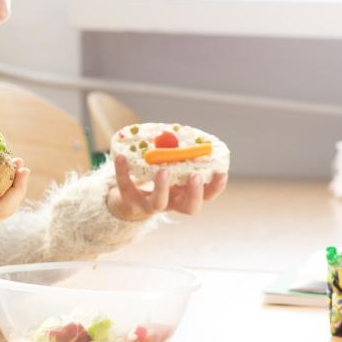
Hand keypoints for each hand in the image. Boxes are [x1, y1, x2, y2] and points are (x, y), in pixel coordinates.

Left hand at [106, 154, 227, 221]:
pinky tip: (120, 157)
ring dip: (162, 187)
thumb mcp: (171, 168)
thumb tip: (174, 134)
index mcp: (186, 194)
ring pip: (159, 203)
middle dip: (194, 192)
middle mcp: (172, 203)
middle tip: (194, 176)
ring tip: (162, 170)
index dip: (216, 186)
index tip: (221, 172)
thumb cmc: (156, 179)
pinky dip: (122, 171)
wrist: (129, 200)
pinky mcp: (129, 201)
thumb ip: (176, 154)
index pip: (207, 196)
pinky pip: (126, 187)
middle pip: (189, 207)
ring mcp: (150, 205)